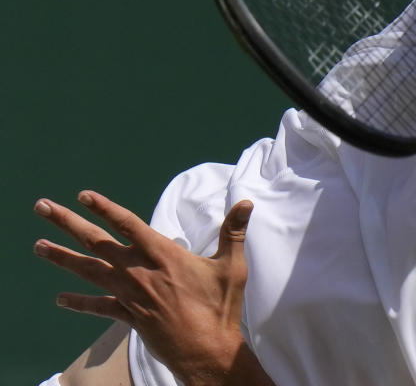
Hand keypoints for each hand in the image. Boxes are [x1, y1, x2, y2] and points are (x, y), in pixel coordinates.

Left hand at [34, 191, 270, 384]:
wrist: (207, 350)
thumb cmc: (221, 308)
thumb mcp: (232, 267)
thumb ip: (234, 232)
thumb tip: (246, 202)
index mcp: (164, 257)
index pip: (129, 225)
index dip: (106, 209)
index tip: (83, 195)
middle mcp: (140, 273)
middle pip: (97, 243)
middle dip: (68, 223)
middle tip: (42, 207)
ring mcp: (131, 295)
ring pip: (89, 271)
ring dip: (61, 257)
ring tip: (38, 245)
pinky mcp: (129, 316)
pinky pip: (99, 307)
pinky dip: (80, 302)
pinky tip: (60, 299)